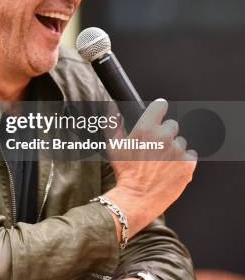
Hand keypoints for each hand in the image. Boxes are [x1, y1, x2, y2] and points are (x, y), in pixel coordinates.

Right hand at [104, 99, 196, 235]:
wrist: (137, 198)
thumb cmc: (125, 172)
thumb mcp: (113, 146)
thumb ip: (113, 122)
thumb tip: (112, 106)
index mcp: (145, 128)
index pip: (160, 105)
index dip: (159, 109)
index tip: (158, 114)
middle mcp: (164, 136)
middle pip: (172, 124)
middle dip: (164, 133)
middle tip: (154, 148)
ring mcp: (178, 150)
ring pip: (180, 141)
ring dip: (173, 148)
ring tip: (161, 161)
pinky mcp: (188, 163)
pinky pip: (190, 155)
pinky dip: (183, 160)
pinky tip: (170, 168)